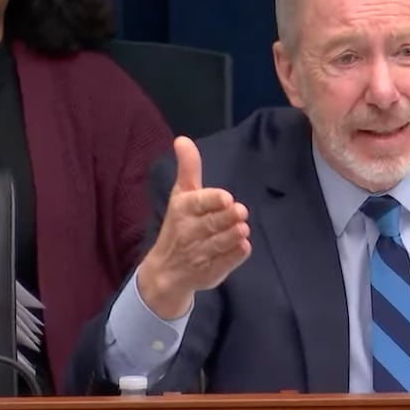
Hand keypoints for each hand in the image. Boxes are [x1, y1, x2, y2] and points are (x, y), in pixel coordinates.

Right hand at [137, 136, 250, 318]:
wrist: (166, 271)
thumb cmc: (179, 224)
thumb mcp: (181, 195)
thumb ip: (188, 168)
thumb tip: (182, 139)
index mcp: (182, 210)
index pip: (198, 203)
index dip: (213, 200)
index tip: (226, 198)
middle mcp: (189, 232)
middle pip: (212, 223)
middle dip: (226, 218)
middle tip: (240, 211)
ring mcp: (199, 254)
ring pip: (219, 243)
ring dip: (232, 236)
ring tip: (243, 228)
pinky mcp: (210, 271)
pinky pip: (224, 263)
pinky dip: (234, 256)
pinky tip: (243, 247)